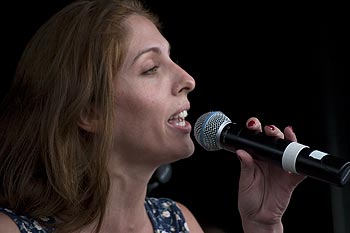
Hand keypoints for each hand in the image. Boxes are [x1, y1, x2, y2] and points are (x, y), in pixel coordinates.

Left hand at [236, 117, 305, 232]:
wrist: (257, 217)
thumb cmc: (248, 198)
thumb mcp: (244, 181)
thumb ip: (245, 166)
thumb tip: (241, 152)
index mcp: (256, 158)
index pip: (257, 139)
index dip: (256, 129)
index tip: (253, 124)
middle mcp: (269, 160)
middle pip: (275, 140)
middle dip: (273, 131)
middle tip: (269, 130)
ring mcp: (281, 169)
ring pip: (289, 150)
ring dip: (289, 141)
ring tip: (286, 135)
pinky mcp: (291, 180)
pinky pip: (300, 171)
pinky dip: (302, 164)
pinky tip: (300, 158)